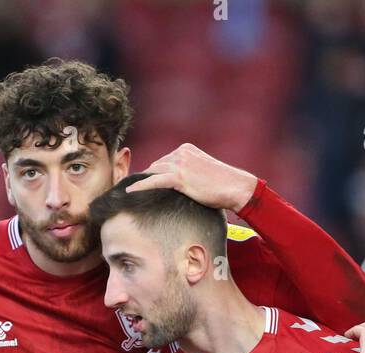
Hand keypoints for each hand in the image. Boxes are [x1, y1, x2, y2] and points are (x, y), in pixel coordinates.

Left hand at [127, 143, 258, 211]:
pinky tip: (129, 191)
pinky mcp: (179, 177)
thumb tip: (177, 184)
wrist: (236, 187)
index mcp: (186, 149)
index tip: (146, 184)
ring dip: (142, 183)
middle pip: (156, 166)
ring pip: (153, 173)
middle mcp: (181, 153)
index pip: (163, 161)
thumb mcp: (202, 171)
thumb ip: (188, 172)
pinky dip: (140, 186)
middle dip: (147, 178)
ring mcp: (180, 164)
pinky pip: (154, 181)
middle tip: (134, 190)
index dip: (155, 174)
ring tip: (129, 192)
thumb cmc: (223, 184)